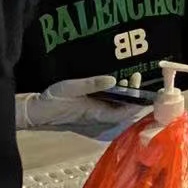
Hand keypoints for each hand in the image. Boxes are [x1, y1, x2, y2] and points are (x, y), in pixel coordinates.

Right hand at [15, 76, 147, 134]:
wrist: (37, 110)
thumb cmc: (55, 100)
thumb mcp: (72, 89)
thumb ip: (92, 84)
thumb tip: (114, 79)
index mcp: (98, 112)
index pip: (125, 111)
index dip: (139, 103)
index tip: (150, 92)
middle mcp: (100, 114)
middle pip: (123, 107)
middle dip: (134, 93)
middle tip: (136, 75)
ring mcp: (94, 110)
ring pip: (116, 103)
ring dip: (125, 91)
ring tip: (129, 74)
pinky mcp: (89, 105)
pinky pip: (108, 100)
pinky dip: (115, 90)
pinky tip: (116, 79)